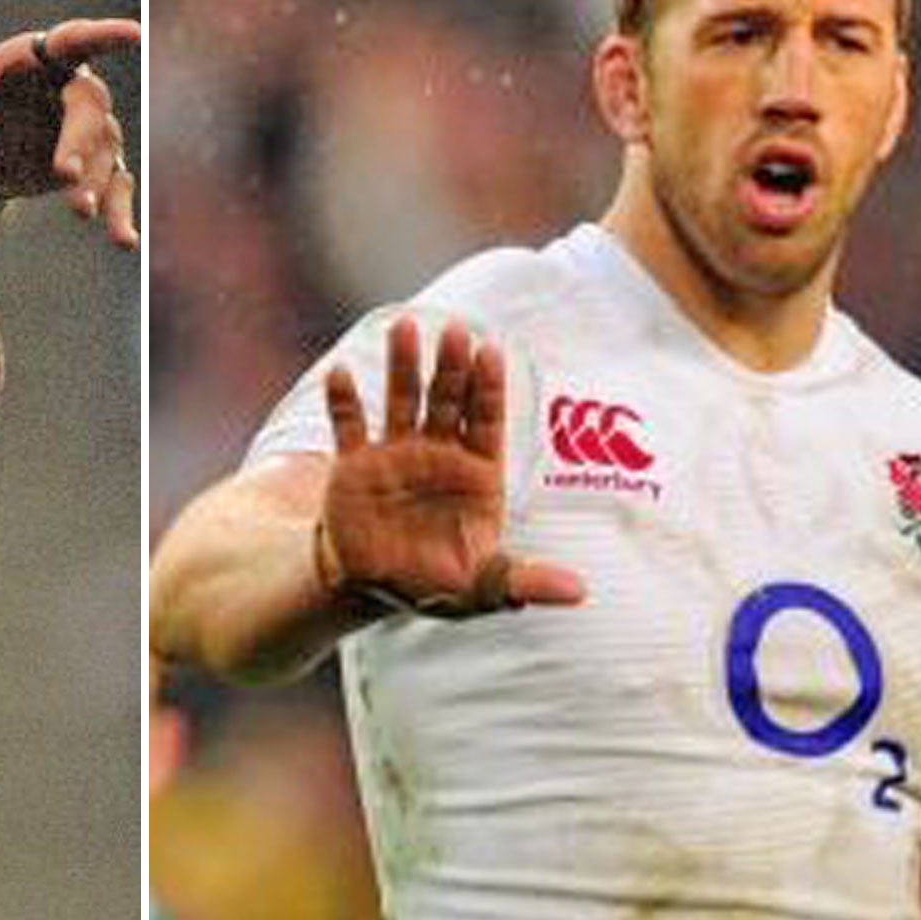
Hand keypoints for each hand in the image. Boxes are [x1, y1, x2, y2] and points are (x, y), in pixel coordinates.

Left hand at [0, 18, 139, 246]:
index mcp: (37, 59)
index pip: (74, 41)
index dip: (106, 36)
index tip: (135, 36)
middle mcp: (71, 89)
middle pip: (90, 107)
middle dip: (80, 140)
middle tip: (65, 174)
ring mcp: (87, 129)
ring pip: (105, 151)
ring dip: (97, 182)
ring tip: (80, 212)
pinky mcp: (93, 167)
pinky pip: (115, 187)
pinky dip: (120, 214)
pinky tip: (125, 241)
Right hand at [321, 317, 584, 616]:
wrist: (376, 588)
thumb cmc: (438, 585)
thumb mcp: (485, 587)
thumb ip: (525, 582)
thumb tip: (579, 592)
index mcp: (476, 473)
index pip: (487, 420)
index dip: (489, 388)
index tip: (491, 353)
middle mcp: (438, 454)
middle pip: (448, 400)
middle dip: (451, 367)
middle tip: (455, 331)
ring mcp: (396, 455)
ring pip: (402, 400)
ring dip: (403, 365)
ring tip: (404, 326)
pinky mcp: (355, 466)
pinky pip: (349, 427)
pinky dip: (344, 402)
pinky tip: (341, 373)